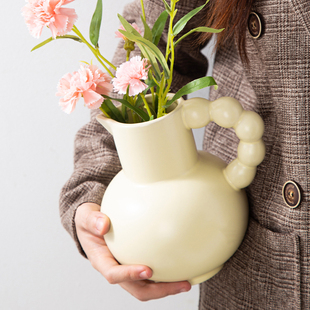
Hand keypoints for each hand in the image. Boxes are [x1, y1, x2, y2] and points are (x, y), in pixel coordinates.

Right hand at [75, 203, 190, 300]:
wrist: (93, 223)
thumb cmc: (89, 221)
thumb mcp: (86, 216)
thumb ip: (92, 220)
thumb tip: (104, 224)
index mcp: (101, 260)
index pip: (114, 274)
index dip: (130, 275)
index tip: (147, 270)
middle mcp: (115, 268)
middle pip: (137, 289)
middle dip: (158, 290)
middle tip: (181, 283)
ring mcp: (127, 268)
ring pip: (147, 286)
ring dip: (166, 287)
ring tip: (187, 281)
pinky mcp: (135, 263)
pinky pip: (152, 274)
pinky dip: (166, 274)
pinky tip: (180, 266)